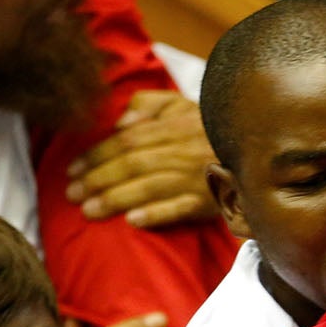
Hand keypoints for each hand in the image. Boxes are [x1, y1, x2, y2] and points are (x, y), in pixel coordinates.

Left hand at [65, 90, 218, 228]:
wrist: (254, 151)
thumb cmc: (206, 129)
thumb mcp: (180, 104)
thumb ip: (148, 105)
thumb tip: (120, 123)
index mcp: (174, 127)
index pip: (127, 140)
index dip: (96, 155)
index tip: (72, 169)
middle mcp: (182, 152)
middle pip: (133, 164)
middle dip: (98, 180)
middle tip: (71, 194)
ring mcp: (196, 178)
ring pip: (150, 187)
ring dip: (116, 200)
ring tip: (88, 211)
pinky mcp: (208, 203)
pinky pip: (180, 209)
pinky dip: (156, 215)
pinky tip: (132, 222)